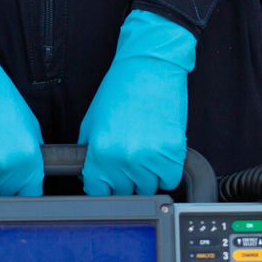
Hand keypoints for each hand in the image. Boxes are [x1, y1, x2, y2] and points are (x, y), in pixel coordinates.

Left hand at [78, 10, 195, 195]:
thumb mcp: (92, 120)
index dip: (103, 187)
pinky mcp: (172, 154)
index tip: (108, 183)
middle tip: (129, 160)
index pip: (98, 191)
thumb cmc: (120, 89)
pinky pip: (169, 180)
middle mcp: (123, 159)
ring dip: (146, 177)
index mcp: (100, 151)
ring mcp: (149, 159)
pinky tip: (159, 154)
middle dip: (125, 181)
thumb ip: (89, 151)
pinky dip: (165, 172)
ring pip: (147, 189)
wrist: (150, 68)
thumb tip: (90, 175)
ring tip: (144, 152)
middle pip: (124, 192)